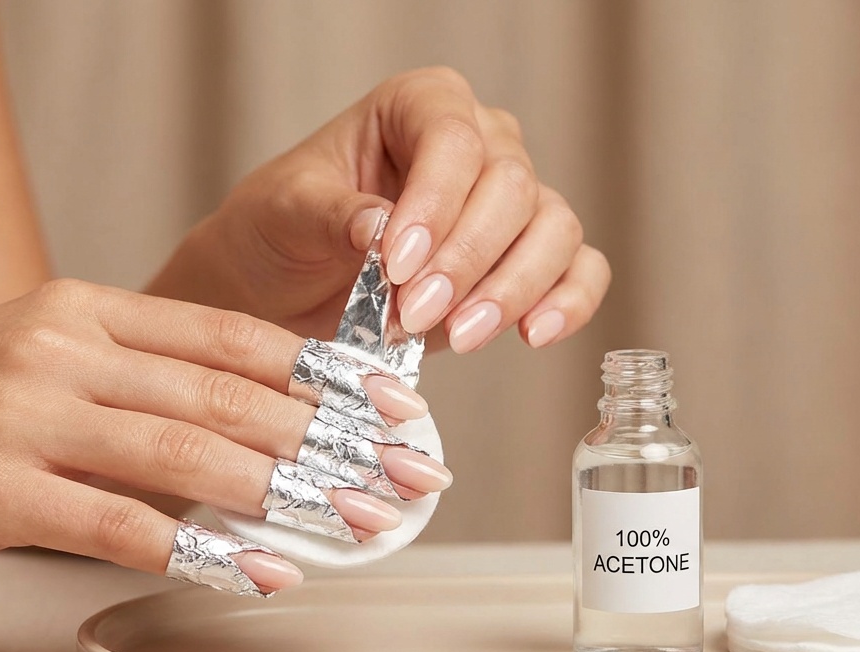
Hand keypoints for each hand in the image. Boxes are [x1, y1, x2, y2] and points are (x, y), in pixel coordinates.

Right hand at [0, 281, 446, 595]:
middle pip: (223, 393)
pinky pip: (118, 521)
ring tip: (348, 520)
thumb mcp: (31, 363)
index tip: (388, 402)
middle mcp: (60, 349)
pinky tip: (249, 568)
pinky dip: (196, 549)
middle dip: (327, 437)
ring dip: (281, 491)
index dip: (321, 371)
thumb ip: (129, 386)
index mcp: (79, 309)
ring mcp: (24, 415)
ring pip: (182, 451)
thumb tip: (239, 436)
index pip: (228, 335)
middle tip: (396, 474)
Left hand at [154, 66, 609, 353]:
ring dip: (511, 289)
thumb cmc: (280, 230)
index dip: (435, 204)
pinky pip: (579, 269)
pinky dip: (568, 302)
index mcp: (418, 106)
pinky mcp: (527, 259)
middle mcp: (480, 142)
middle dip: (466, 259)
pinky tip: (533, 334)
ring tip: (458, 337)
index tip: (397, 265)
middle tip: (416, 314)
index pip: (453, 139)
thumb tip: (381, 229)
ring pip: (553, 228)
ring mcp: (511, 201)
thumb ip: (334, 216)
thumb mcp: (285, 213)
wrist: (283, 287)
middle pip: (511, 186)